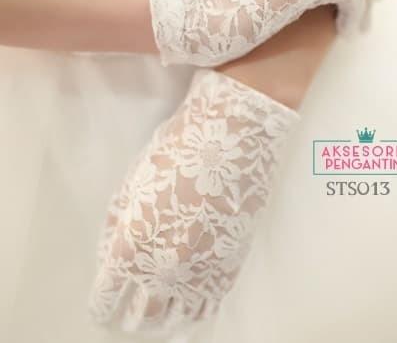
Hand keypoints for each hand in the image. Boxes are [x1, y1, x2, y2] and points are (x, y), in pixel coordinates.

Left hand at [89, 70, 298, 335]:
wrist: (235, 137)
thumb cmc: (179, 150)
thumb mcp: (133, 183)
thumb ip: (116, 227)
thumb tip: (112, 257)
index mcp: (132, 247)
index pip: (106, 300)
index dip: (102, 305)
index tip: (104, 302)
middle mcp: (165, 270)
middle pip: (140, 318)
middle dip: (128, 316)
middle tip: (127, 307)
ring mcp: (201, 271)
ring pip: (175, 319)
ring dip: (161, 317)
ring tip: (157, 308)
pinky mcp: (231, 265)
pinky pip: (208, 306)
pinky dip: (193, 310)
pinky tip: (187, 301)